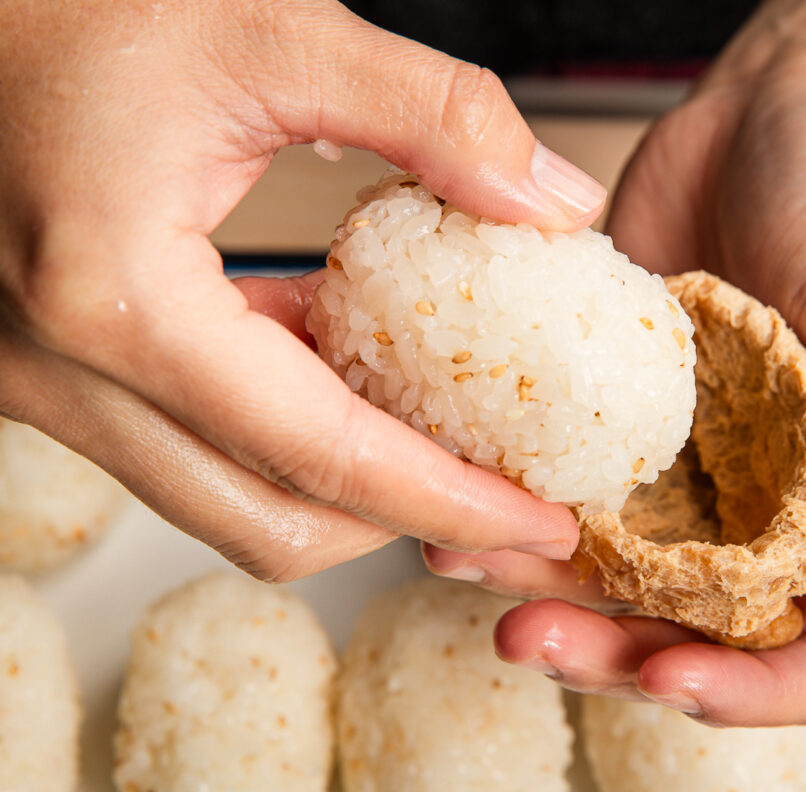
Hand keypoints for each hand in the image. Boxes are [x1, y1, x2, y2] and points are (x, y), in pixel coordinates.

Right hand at [0, 0, 605, 579]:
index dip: (449, 498)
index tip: (537, 521)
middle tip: (509, 501)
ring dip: (349, 483)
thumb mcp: (269, 31)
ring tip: (452, 441)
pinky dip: (288, 429)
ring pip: (228, 498)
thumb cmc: (67, 0)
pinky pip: (194, 440)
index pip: (321, 454)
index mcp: (118, 298)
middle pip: (272, 518)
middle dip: (408, 522)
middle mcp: (65, 371)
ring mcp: (48, 383)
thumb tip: (552, 200)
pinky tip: (352, 367)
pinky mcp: (58, 370)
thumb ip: (430, 112)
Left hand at [426, 53, 805, 724]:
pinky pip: (564, 490)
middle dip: (612, 653)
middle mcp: (760, 508)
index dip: (748, 688)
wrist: (766, 118)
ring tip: (464, 561)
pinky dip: (512, 506)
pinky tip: (455, 496)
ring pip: (610, 575)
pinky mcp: (616, 423)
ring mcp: (682, 471)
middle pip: (692, 632)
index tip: (669, 677)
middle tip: (531, 637)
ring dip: (539, 587)